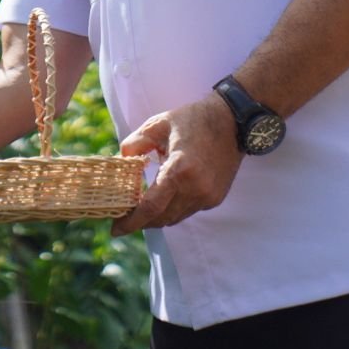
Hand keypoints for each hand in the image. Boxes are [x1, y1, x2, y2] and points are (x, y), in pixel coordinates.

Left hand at [112, 94, 242, 235]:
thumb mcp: (159, 124)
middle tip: (126, 216)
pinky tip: (169, 195)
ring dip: (158, 216)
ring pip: (175, 218)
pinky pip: (189, 211)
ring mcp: (207, 196)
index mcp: (179, 169)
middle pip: (161, 218)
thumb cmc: (194, 119)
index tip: (115, 229)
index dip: (131, 222)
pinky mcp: (215, 198)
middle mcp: (195, 188)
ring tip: (145, 207)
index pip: (151, 207)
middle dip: (142, 221)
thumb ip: (135, 143)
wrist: (233, 121)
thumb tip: (122, 161)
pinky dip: (175, 208)